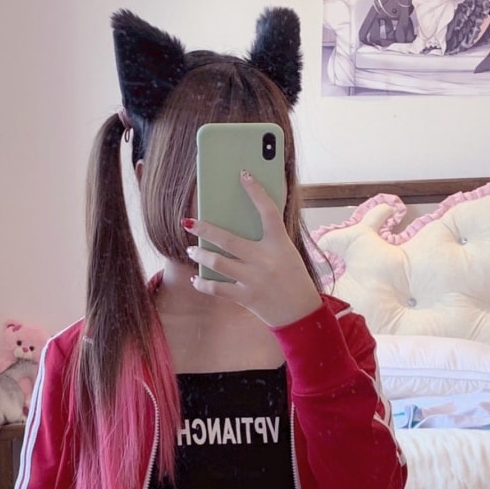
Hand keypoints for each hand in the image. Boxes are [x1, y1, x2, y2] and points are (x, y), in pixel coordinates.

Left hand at [185, 171, 321, 328]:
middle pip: (228, 239)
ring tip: (192, 249)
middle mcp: (265, 259)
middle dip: (204, 229)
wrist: (301, 313)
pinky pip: (217, 289)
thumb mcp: (287, 252)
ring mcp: (254, 279)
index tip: (243, 175)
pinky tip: (196, 278)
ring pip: (218, 262)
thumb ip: (269, 237)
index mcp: (280, 244)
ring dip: (200, 254)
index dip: (256, 191)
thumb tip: (244, 218)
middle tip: (188, 223)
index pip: (268, 211)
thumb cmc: (293, 278)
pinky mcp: (246, 297)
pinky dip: (203, 283)